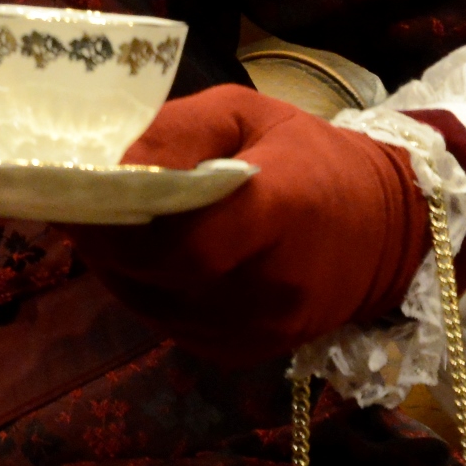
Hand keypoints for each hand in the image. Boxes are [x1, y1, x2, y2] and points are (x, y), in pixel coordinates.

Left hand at [72, 86, 426, 362]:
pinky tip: (145, 259)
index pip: (182, 241)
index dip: (120, 222)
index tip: (80, 190)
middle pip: (158, 276)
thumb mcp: (247, 114)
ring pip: (153, 306)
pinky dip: (146, 293)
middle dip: (107, 241)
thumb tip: (110, 158)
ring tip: (106, 227)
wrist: (387, 229)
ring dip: (119, 269)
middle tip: (78, 204)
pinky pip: (172, 325)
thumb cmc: (311, 157)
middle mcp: (272, 285)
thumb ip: (177, 130)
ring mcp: (260, 329)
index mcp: (279, 214)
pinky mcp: (246, 352)